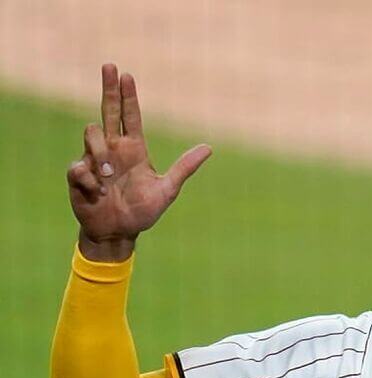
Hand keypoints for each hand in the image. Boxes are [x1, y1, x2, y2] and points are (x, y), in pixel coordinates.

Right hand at [66, 63, 211, 261]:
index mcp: (134, 150)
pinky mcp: (78, 175)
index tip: (126, 75)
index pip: (130, 117)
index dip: (128, 96)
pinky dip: (89, 179)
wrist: (118, 232)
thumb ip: (184, 168)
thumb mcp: (167, 189)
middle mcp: (113, 149)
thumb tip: (209, 148)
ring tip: (108, 177)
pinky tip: (97, 192)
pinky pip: (78, 166)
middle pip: (108, 110)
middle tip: (110, 65)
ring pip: (91, 134)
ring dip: (100, 154)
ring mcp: (93, 160)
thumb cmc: (142, 211)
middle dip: (109, 88)